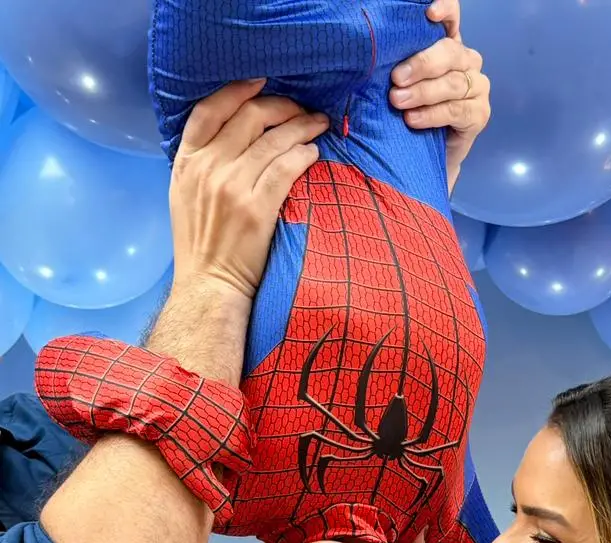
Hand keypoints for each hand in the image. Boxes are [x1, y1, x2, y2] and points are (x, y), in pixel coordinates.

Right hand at [169, 81, 329, 303]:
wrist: (209, 287)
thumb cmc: (201, 245)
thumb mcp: (185, 195)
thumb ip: (201, 162)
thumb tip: (230, 133)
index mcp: (186, 162)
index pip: (209, 110)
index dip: (238, 89)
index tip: (262, 81)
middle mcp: (208, 168)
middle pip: (248, 117)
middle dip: (282, 106)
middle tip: (302, 108)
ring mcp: (232, 187)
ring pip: (273, 141)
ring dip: (301, 127)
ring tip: (318, 125)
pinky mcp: (256, 208)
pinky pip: (286, 168)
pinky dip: (303, 155)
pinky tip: (314, 153)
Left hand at [391, 0, 490, 190]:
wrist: (427, 156)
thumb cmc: (411, 112)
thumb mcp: (403, 84)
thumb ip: (401, 66)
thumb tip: (377, 52)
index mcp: (449, 46)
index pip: (453, 19)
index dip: (446, 10)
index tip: (429, 13)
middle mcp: (467, 61)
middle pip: (450, 52)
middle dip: (421, 64)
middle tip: (396, 79)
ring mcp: (477, 87)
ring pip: (453, 83)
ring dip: (423, 92)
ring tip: (399, 101)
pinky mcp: (480, 114)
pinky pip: (456, 110)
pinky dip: (432, 114)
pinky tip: (413, 119)